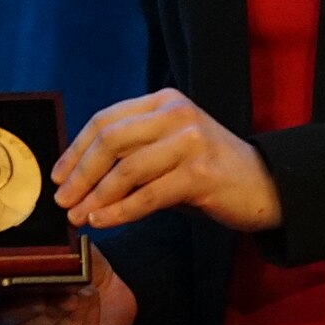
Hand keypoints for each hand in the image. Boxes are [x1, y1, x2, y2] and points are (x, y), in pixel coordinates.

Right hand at [2, 258, 138, 324]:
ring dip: (70, 319)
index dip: (17, 309)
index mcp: (11, 312)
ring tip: (83, 293)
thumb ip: (40, 255)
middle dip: (47, 314)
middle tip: (65, 294)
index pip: (1, 320)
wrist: (110, 283)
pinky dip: (89, 321)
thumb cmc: (75, 267)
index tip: (36, 293)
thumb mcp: (59, 254)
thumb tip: (33, 249)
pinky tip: (92, 300)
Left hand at [53, 90, 281, 233]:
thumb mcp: (168, 153)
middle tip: (62, 200)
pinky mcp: (200, 174)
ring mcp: (190, 141)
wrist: (265, 186)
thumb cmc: (210, 173)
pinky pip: (148, 195)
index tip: (58, 175)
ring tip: (78, 217)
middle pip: (111, 140)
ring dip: (96, 196)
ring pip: (127, 169)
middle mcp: (176, 114)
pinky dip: (120, 211)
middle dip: (80, 173)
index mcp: (164, 102)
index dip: (76, 149)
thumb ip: (132, 156)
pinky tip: (102, 222)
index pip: (107, 120)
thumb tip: (80, 181)